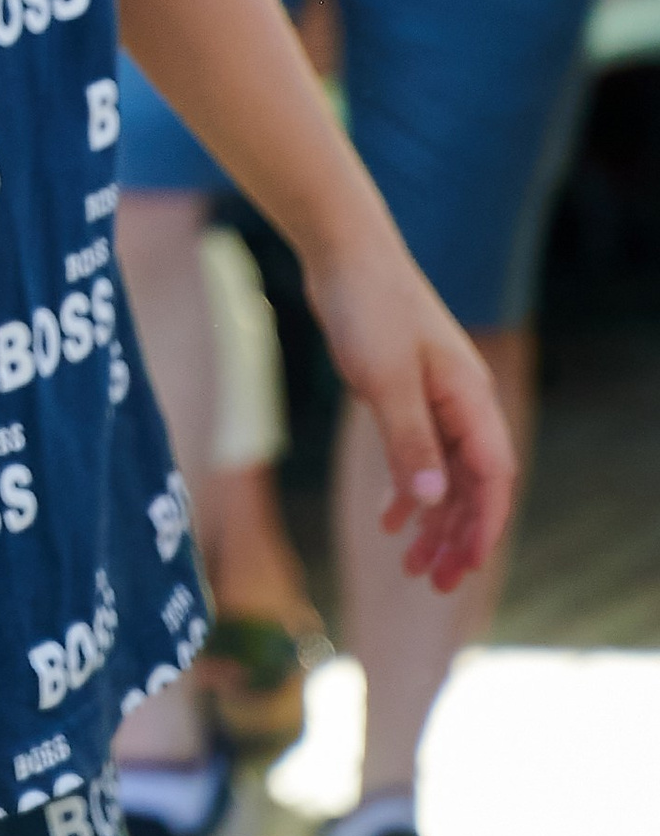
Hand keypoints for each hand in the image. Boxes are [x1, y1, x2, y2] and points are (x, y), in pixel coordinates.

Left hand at [305, 228, 514, 590]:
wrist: (343, 251)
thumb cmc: (368, 306)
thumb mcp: (384, 378)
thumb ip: (410, 440)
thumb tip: (432, 502)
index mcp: (469, 398)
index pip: (492, 477)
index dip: (481, 526)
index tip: (462, 569)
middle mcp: (461, 401)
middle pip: (471, 484)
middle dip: (456, 537)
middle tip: (432, 584)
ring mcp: (434, 396)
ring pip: (444, 474)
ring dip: (432, 521)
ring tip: (410, 567)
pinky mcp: (405, 390)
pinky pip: (417, 453)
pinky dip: (406, 489)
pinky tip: (388, 519)